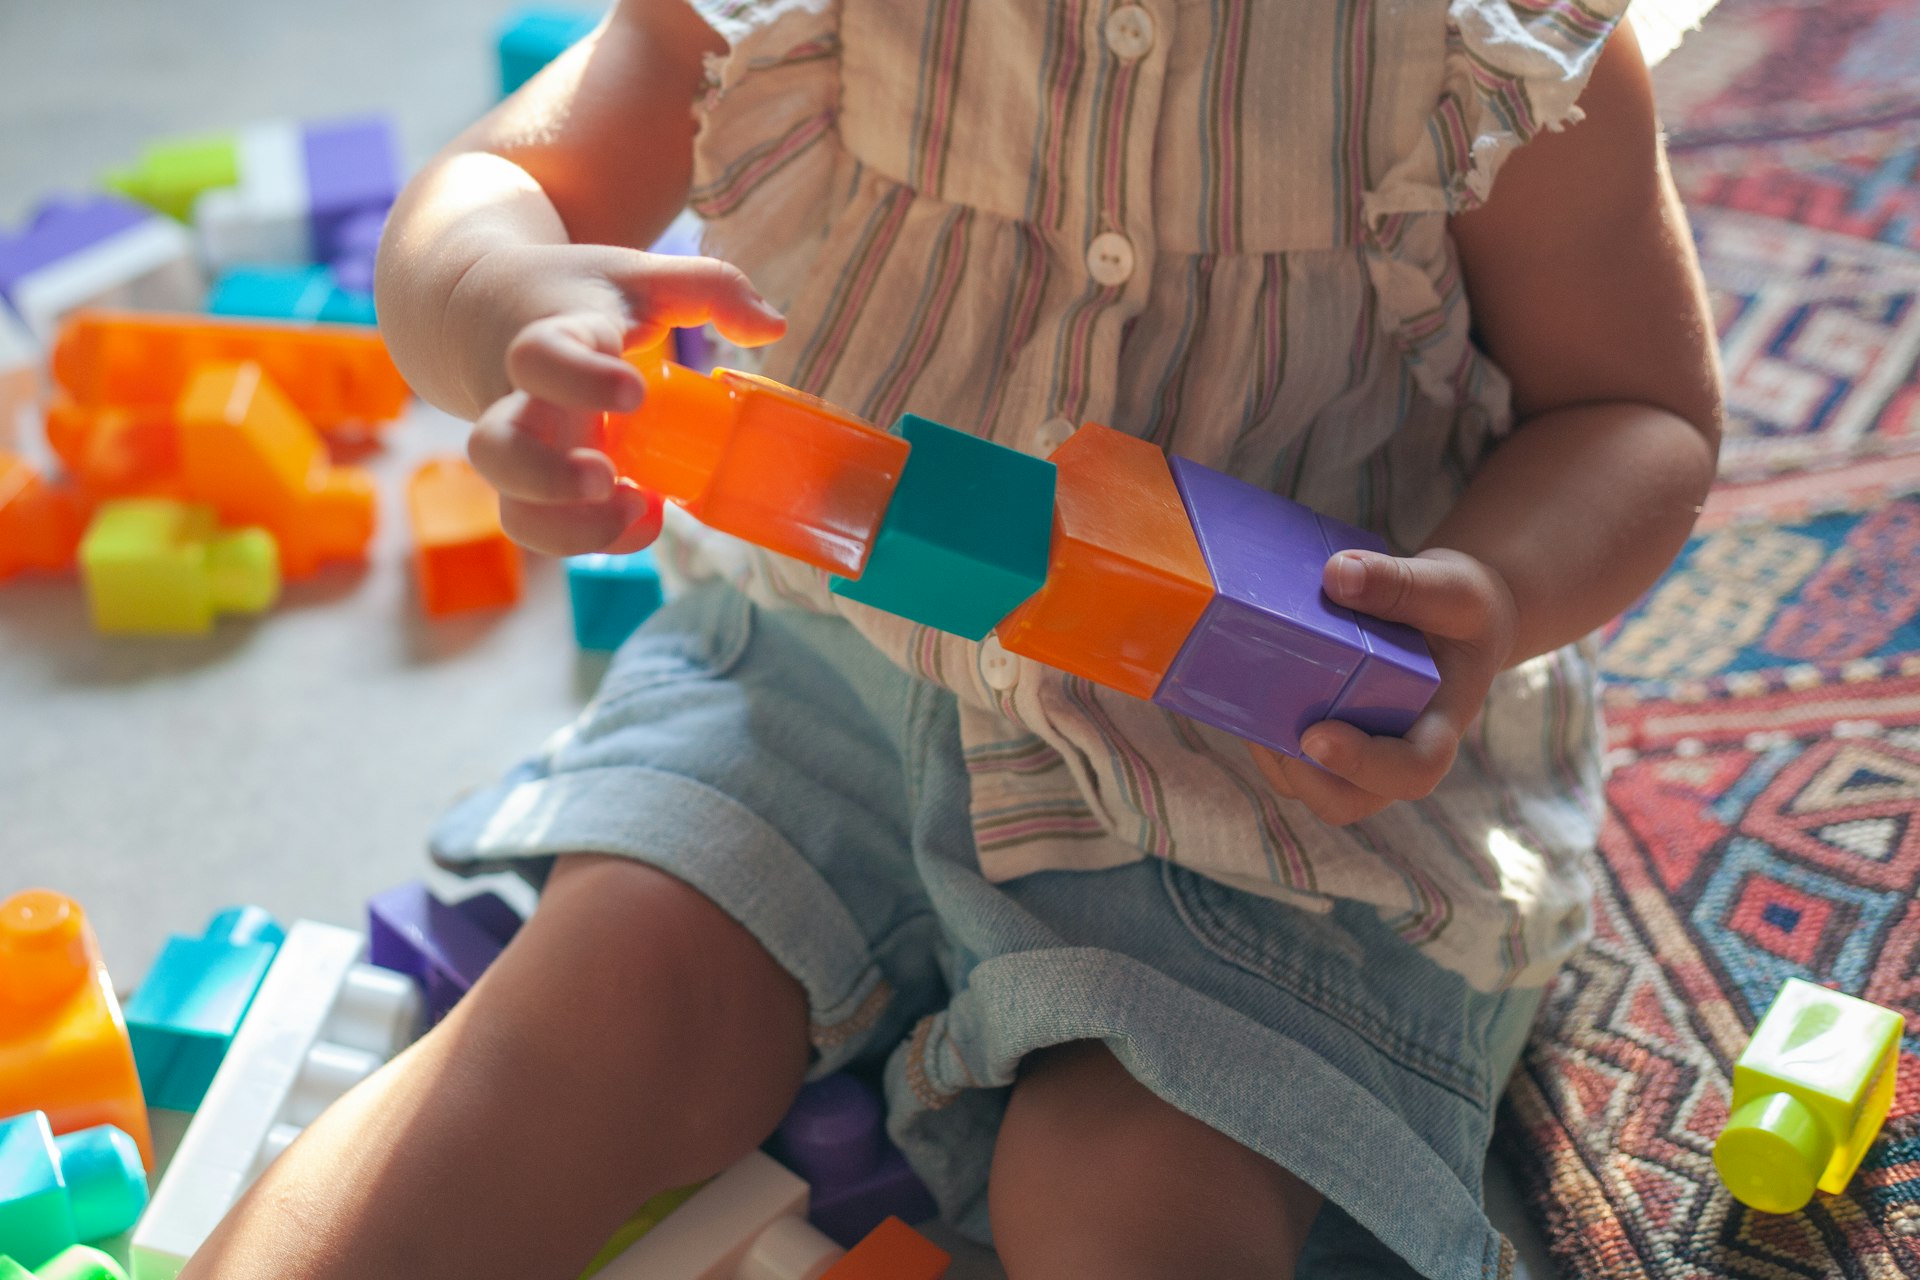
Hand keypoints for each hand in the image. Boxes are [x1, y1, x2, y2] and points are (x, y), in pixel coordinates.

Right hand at [460, 244, 785, 555]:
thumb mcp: (641, 275)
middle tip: (605, 477)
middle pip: (495, 451)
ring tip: (633, 507)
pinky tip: (643, 515)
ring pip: (513, 509)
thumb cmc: (576, 294)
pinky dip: (593, 537)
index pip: (540, 358)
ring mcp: (522, 451)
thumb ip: (712, 286)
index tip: (634, 392)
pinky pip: (546, 529)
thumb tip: (772, 328)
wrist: (483, 308)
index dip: (580, 379)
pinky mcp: (532, 485)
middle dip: (546, 476)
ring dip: (568, 529)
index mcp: (546, 339)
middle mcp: (520, 402)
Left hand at [1251, 548, 1516, 825]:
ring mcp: (1356, 749)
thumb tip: (1338, 576)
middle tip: (1270, 733)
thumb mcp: (1450, 587)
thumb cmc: (1460, 610)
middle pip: (1347, 801)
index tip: (1317, 736)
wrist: (1452, 618)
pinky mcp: (1323, 733)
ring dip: (1271, 755)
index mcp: (1438, 728)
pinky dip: (1260, 731)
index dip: (1363, 765)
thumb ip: (1404, 584)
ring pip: (1304, 783)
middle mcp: (1393, 752)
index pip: (1413, 770)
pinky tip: (1242, 686)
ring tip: (1248, 701)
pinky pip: (1285, 755)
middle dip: (1302, 777)